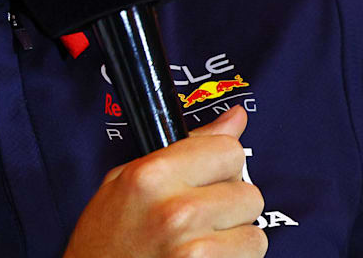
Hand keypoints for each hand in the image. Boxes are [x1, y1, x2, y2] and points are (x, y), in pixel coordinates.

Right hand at [63, 105, 266, 257]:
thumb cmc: (107, 238)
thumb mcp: (128, 180)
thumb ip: (187, 146)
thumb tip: (235, 117)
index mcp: (153, 176)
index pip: (229, 150)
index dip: (222, 165)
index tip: (209, 177)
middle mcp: (176, 212)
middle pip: (249, 194)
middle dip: (230, 206)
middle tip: (201, 217)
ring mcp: (194, 251)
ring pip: (255, 235)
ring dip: (235, 240)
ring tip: (201, 243)